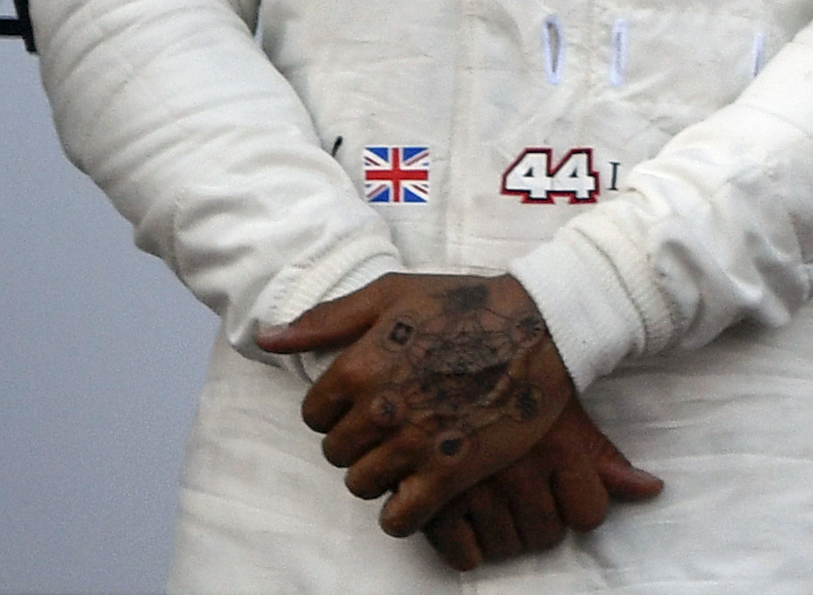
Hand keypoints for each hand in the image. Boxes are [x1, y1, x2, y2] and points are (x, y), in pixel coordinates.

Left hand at [259, 272, 575, 537]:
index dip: (339, 410)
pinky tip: (420, 489)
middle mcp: (381, 409)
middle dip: (360, 442)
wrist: (545, 323)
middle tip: (396, 425)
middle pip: (337, 453)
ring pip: (362, 485)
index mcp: (360, 366)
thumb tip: (267, 337)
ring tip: (411, 452)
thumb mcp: (393, 294)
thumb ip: (326, 319)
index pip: (315, 414)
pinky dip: (403, 512)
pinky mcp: (452, 471)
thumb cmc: (467, 304)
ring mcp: (416, 443)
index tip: (369, 402)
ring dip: (381, 474)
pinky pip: (400, 518)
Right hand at [420, 400, 663, 571]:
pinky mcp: (428, 499)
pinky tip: (465, 519)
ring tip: (494, 497)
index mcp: (556, 446)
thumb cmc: (514, 376)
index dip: (580, 503)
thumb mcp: (564, 407)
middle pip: (547, 536)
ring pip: (506, 547)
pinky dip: (464, 546)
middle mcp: (516, 471)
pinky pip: (461, 554)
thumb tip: (652, 491)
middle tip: (524, 489)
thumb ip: (603, 455)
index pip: (589, 515)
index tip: (563, 487)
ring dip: (504, 532)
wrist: (443, 351)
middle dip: (541, 518)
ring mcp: (470, 488)